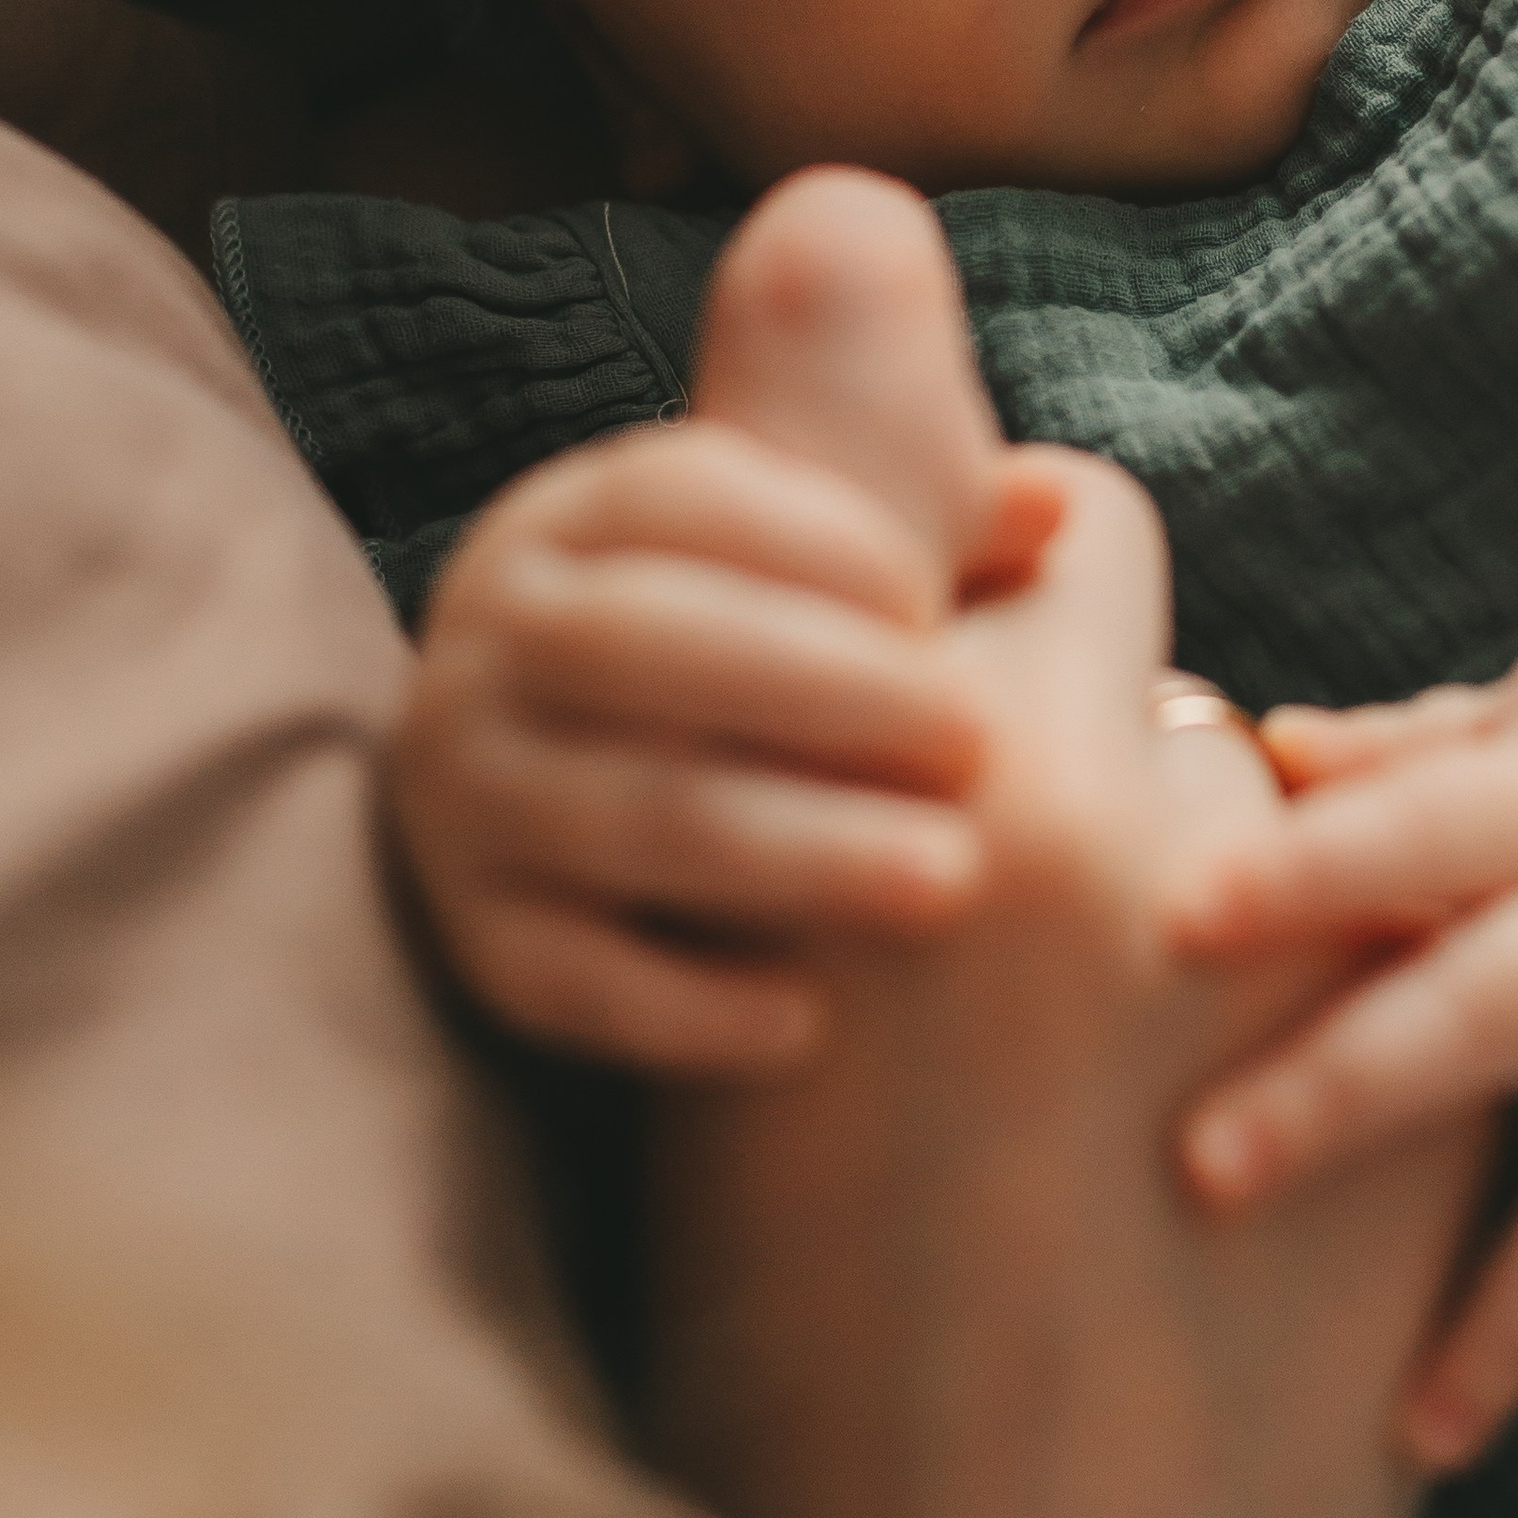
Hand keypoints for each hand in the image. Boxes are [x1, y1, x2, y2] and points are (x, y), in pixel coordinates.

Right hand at [392, 169, 1067, 1072]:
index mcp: (577, 520)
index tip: (940, 607)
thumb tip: (1055, 506)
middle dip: (820, 688)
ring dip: (791, 850)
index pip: (678, 496)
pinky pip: (565, 976)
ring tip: (944, 878)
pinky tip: (809, 1021)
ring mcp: (462, 790)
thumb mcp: (820, 568)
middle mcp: (493, 639)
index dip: (816, 543)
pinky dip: (683, 1007)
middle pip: (641, 641)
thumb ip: (936, 520)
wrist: (590, 813)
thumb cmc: (763, 664)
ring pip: (621, 814)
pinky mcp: (471, 936)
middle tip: (975, 742)